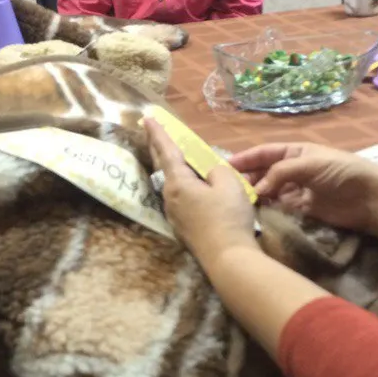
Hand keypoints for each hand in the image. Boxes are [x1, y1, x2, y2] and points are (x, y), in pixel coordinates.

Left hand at [143, 118, 257, 261]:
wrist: (227, 258)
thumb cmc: (228, 217)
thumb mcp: (229, 184)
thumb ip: (217, 169)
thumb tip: (209, 170)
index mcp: (178, 182)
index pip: (166, 151)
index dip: (158, 133)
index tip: (148, 118)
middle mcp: (169, 197)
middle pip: (162, 166)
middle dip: (157, 146)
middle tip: (151, 130)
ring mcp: (174, 214)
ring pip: (170, 183)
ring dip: (170, 167)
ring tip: (173, 155)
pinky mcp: (182, 227)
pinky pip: (179, 197)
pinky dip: (181, 184)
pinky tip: (190, 185)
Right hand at [229, 142, 377, 232]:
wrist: (371, 199)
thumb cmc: (342, 172)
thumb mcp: (309, 164)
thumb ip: (280, 173)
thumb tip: (256, 189)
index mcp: (295, 152)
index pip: (263, 153)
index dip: (244, 159)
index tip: (223, 167)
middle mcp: (293, 169)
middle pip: (263, 172)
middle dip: (246, 178)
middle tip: (225, 189)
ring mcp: (296, 190)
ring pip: (268, 191)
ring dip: (254, 195)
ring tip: (236, 202)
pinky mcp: (301, 209)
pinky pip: (278, 207)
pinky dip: (266, 209)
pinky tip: (254, 213)